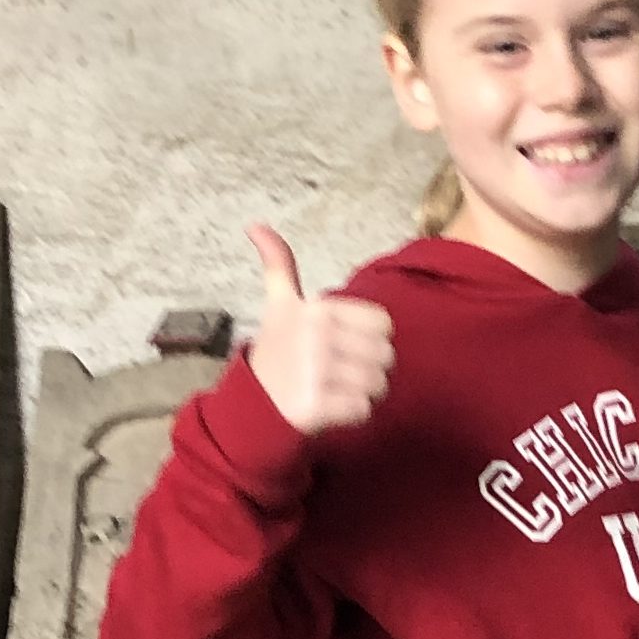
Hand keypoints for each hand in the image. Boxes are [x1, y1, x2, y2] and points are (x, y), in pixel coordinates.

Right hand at [244, 227, 394, 436]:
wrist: (253, 401)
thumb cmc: (277, 350)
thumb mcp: (278, 304)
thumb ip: (278, 265)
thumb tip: (255, 225)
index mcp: (319, 310)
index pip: (384, 324)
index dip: (370, 338)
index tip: (343, 343)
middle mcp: (319, 338)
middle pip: (386, 356)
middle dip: (368, 367)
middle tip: (339, 370)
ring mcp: (318, 373)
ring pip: (378, 385)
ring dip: (362, 391)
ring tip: (334, 387)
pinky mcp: (318, 406)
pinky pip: (364, 410)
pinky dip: (351, 413)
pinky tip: (329, 406)